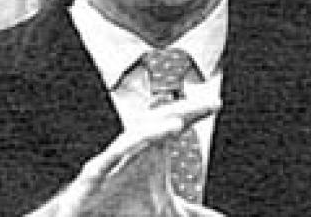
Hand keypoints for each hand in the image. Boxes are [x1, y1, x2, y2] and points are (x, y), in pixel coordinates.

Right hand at [27, 97, 223, 216]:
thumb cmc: (120, 208)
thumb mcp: (164, 212)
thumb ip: (191, 212)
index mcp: (149, 151)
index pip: (174, 124)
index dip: (194, 112)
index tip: (217, 104)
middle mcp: (131, 148)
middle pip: (158, 121)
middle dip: (181, 109)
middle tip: (207, 104)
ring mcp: (111, 158)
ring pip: (134, 134)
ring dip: (155, 127)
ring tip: (179, 123)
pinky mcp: (92, 174)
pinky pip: (109, 157)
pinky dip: (126, 147)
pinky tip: (142, 140)